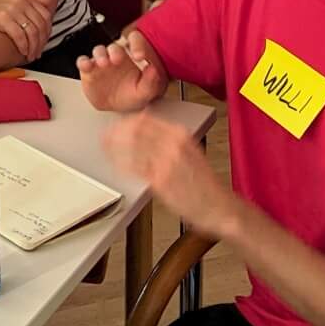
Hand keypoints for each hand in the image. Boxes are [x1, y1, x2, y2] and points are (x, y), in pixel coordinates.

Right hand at [76, 29, 165, 112]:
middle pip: (114, 46)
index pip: (135, 41)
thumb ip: (150, 81)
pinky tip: (86, 66)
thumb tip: (153, 69)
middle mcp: (115, 56)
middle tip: (117, 59)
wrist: (115, 109)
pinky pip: (83, 61)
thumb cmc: (130, 96)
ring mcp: (101, 62)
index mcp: (131, 57)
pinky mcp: (88, 70)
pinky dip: (83, 62)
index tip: (139, 56)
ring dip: (100, 55)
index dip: (137, 44)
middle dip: (115, 51)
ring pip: (98, 50)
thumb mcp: (144, 92)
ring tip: (103, 63)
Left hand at [104, 111, 239, 235]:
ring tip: (106, 148)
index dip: (125, 122)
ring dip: (114, 147)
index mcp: (181, 134)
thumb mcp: (190, 150)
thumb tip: (145, 123)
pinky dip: (121, 164)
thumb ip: (168, 137)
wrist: (218, 206)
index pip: (145, 119)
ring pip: (132, 147)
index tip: (116, 126)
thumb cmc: (203, 183)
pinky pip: (134, 168)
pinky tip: (116, 165)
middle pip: (135, 130)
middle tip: (106, 137)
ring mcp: (166, 161)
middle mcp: (174, 144)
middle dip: (116, 132)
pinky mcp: (161, 180)